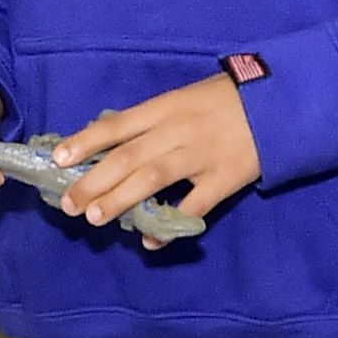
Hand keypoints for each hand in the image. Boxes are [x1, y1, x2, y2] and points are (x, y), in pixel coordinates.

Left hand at [49, 73, 263, 226]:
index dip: (86, 141)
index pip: (117, 125)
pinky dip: (170, 224)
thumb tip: (112, 147)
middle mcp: (178, 130)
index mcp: (165, 108)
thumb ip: (152, 122)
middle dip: (93, 181)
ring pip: (153, 178)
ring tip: (94, 217)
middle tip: (68, 203)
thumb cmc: (225, 99)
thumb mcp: (184, 99)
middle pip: (128, 157)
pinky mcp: (225, 178)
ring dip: (120, 199)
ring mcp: (201, 155)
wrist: (279, 102)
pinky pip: (193, 205)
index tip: (58, 159)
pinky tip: (150, 239)